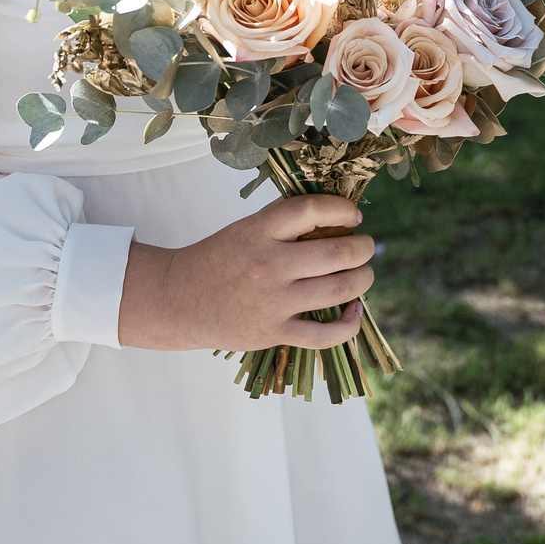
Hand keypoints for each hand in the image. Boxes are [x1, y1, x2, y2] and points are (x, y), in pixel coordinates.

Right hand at [115, 195, 374, 352]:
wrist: (178, 300)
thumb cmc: (218, 259)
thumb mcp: (246, 229)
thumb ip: (285, 223)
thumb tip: (337, 217)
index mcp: (260, 231)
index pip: (312, 210)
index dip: (342, 209)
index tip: (354, 215)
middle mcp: (269, 264)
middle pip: (337, 252)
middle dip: (363, 247)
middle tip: (366, 246)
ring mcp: (273, 301)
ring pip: (338, 290)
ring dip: (363, 279)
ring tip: (364, 273)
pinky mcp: (274, 332)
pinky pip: (324, 335)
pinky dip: (348, 325)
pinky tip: (354, 311)